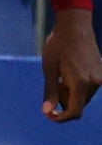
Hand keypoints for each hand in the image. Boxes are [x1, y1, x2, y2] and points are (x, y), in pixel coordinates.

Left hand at [46, 8, 100, 123]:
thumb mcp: (49, 69)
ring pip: (83, 97)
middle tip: (54, 83)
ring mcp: (101, 78)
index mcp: (81, 83)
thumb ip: (50, 91)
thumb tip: (48, 112)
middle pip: (78, 104)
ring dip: (70, 93)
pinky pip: (88, 88)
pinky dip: (77, 87)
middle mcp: (95, 83)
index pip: (75, 111)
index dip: (61, 117)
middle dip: (64, 100)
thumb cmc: (57, 46)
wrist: (75, 26)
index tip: (49, 115)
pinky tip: (70, 73)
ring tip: (61, 76)